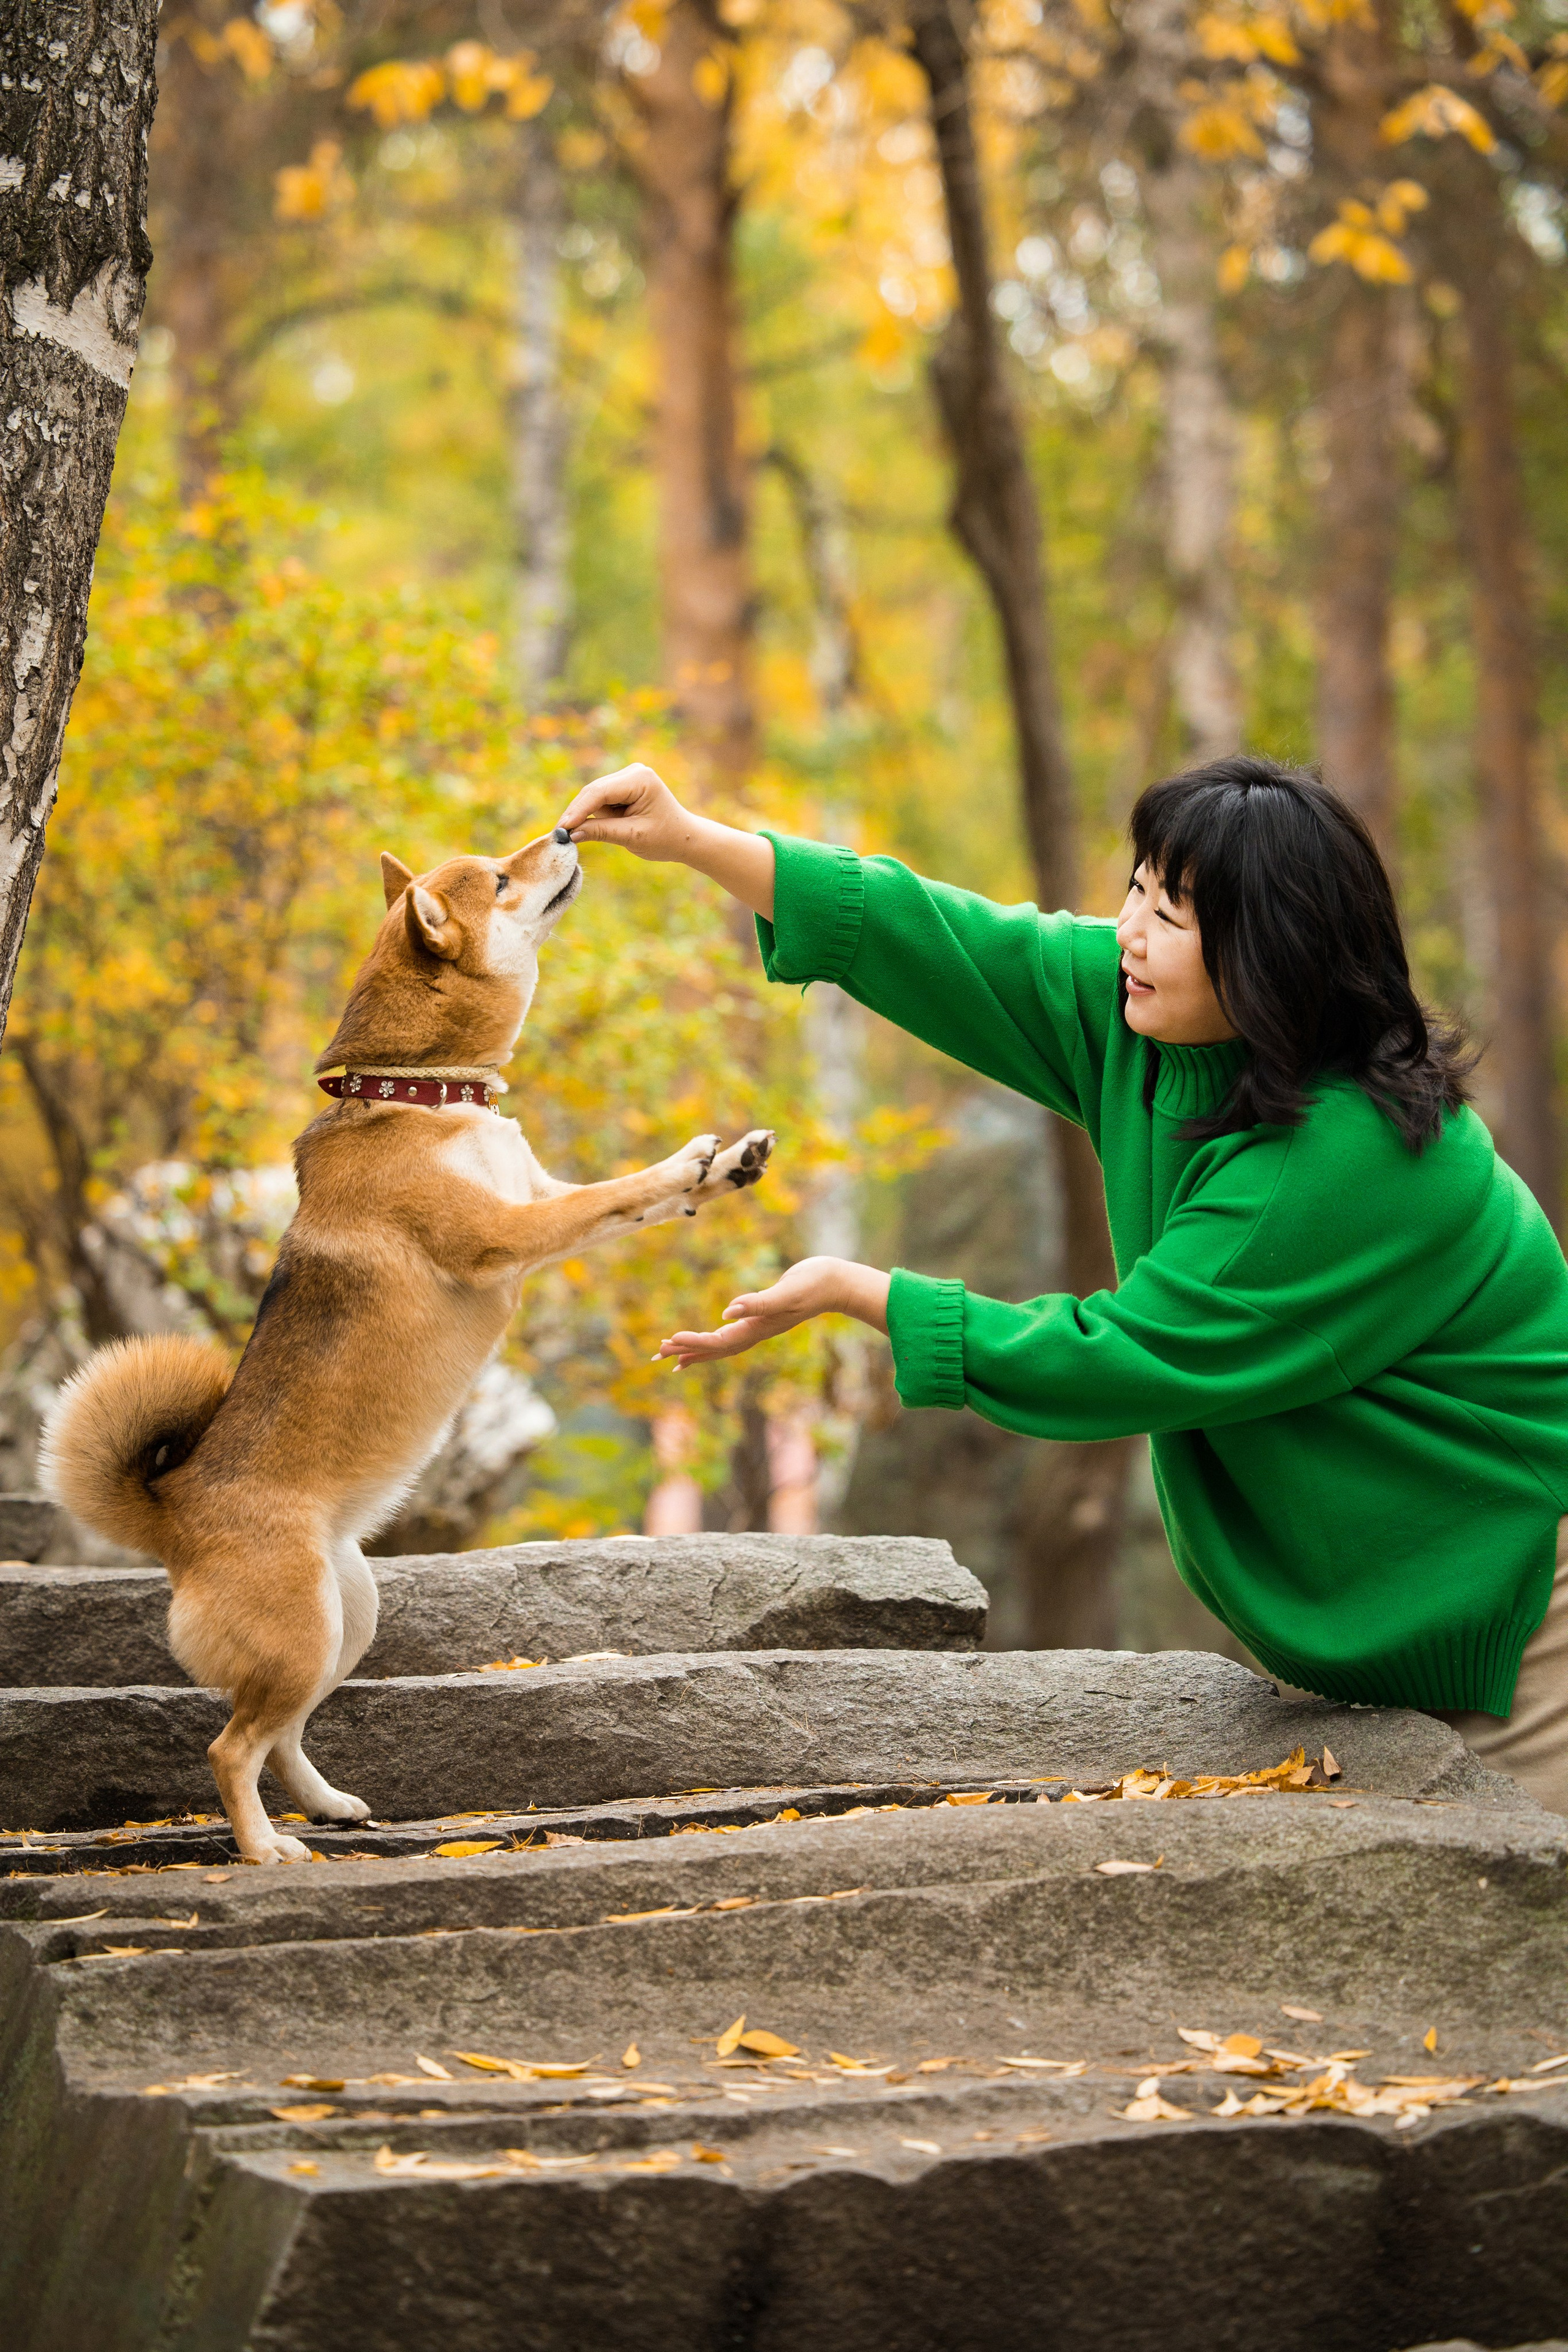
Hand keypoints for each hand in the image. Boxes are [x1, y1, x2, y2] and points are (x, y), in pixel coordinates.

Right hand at [555, 764, 695, 861]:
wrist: (683, 837)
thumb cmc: (665, 838)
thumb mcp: (632, 836)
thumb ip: (601, 832)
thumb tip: (571, 834)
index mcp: (640, 779)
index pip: (600, 792)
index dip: (578, 810)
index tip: (562, 828)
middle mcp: (633, 771)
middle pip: (593, 791)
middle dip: (577, 813)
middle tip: (558, 834)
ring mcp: (627, 777)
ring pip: (594, 796)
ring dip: (586, 815)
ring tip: (575, 835)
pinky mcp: (623, 786)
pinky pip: (600, 800)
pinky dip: (593, 814)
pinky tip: (585, 828)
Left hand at [655, 1256, 889, 1367]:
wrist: (838, 1282)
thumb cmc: (815, 1283)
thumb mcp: (788, 1292)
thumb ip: (758, 1303)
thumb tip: (728, 1311)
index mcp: (759, 1327)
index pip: (719, 1341)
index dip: (694, 1342)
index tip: (669, 1341)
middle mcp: (757, 1331)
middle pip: (716, 1349)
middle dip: (687, 1352)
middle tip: (657, 1355)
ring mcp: (761, 1327)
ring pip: (722, 1344)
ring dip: (697, 1349)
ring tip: (673, 1356)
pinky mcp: (764, 1317)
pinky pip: (732, 1333)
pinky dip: (715, 1338)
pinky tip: (710, 1334)